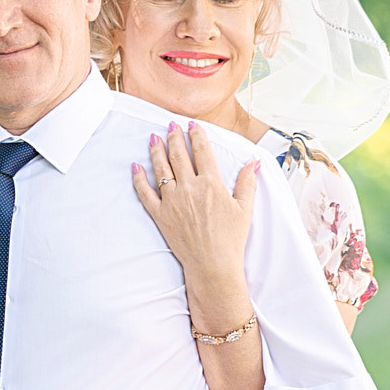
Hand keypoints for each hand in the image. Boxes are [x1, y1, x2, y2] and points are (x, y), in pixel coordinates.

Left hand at [131, 120, 257, 327]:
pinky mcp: (160, 215)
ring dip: (156, 150)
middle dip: (174, 137)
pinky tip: (135, 166)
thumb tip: (254, 162)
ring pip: (161, 169)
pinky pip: (145, 193)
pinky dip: (139, 179)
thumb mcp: (245, 208)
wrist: (212, 265)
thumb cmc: (231, 239)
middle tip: (170, 125)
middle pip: (179, 155)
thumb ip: (247, 182)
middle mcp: (189, 188)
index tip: (192, 124)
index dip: (196, 135)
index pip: (202, 151)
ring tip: (153, 137)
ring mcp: (172, 201)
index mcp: (211, 184)